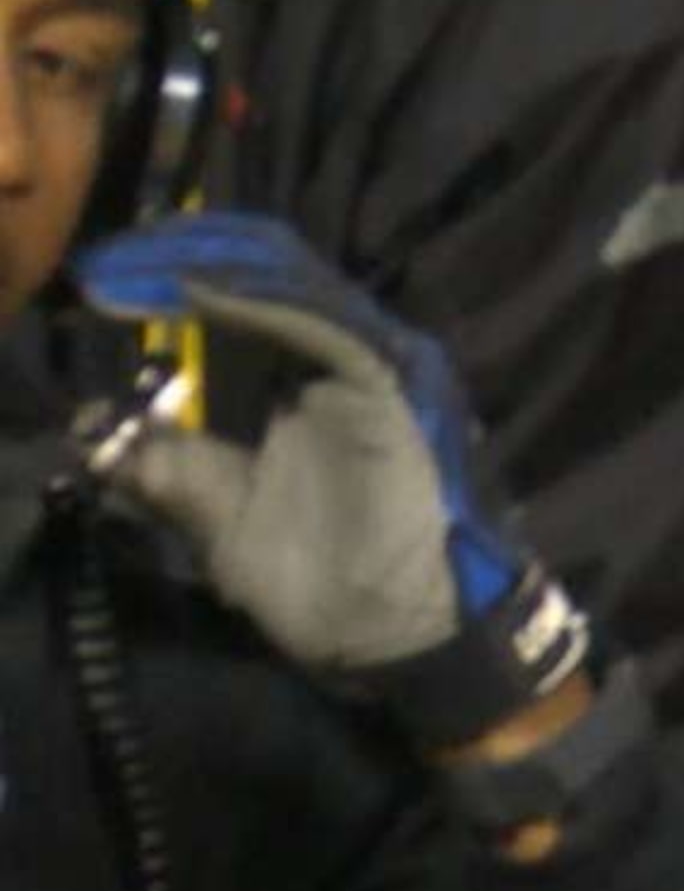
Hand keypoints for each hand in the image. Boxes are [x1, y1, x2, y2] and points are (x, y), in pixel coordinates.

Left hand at [67, 213, 590, 747]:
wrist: (376, 630)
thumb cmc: (310, 582)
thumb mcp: (212, 515)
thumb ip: (165, 469)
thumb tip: (93, 426)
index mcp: (296, 399)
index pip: (243, 319)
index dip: (183, 292)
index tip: (113, 288)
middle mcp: (331, 377)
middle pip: (270, 291)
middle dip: (199, 263)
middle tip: (129, 260)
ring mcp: (363, 380)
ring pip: (296, 297)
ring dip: (225, 271)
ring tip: (158, 262)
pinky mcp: (384, 392)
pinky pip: (325, 332)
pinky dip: (266, 307)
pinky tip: (206, 292)